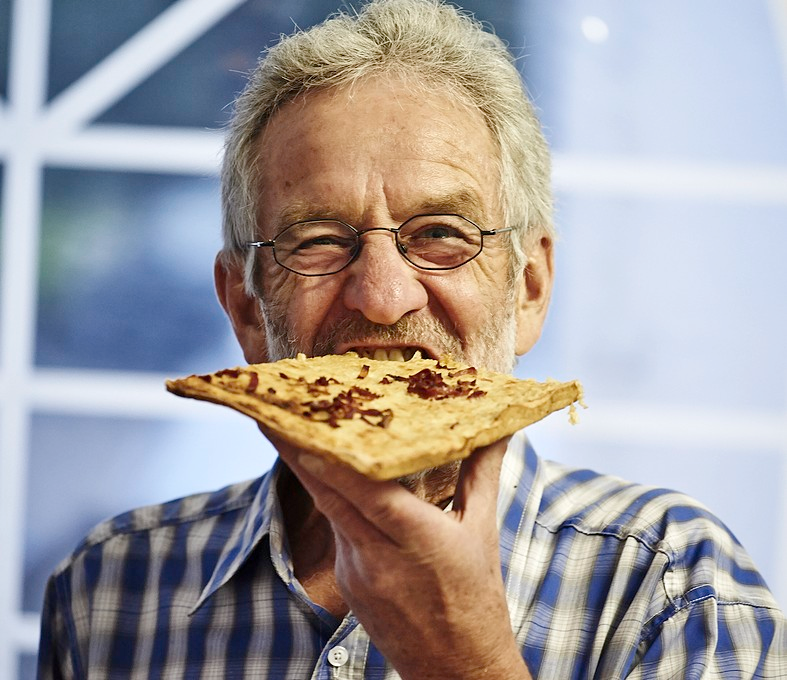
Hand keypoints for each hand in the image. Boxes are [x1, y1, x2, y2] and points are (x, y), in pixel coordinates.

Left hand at [278, 437, 532, 679]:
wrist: (456, 671)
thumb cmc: (476, 599)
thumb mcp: (483, 532)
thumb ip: (482, 474)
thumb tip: (497, 428)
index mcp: (417, 538)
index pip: (365, 492)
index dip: (331, 460)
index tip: (303, 427)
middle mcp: (378, 556)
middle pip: (328, 496)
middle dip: (296, 453)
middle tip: (276, 414)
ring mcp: (356, 572)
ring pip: (328, 511)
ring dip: (311, 474)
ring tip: (297, 432)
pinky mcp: (347, 583)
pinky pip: (336, 532)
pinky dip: (331, 502)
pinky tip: (328, 479)